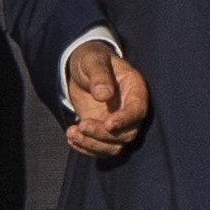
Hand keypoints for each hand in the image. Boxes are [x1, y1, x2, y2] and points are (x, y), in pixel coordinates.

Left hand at [62, 41, 153, 160]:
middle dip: (103, 135)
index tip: (109, 124)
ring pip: (114, 146)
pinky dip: (86, 148)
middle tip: (82, 126)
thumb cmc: (92, 60)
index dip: (125, 120)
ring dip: (93, 144)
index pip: (137, 111)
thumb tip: (104, 95)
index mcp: (135, 90)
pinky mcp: (104, 132)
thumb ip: (99, 75)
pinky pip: (100, 148)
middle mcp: (130, 110)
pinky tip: (71, 138)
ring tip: (71, 134)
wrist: (82, 69)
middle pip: (127, 134)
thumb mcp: (94, 60)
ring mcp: (118, 124)